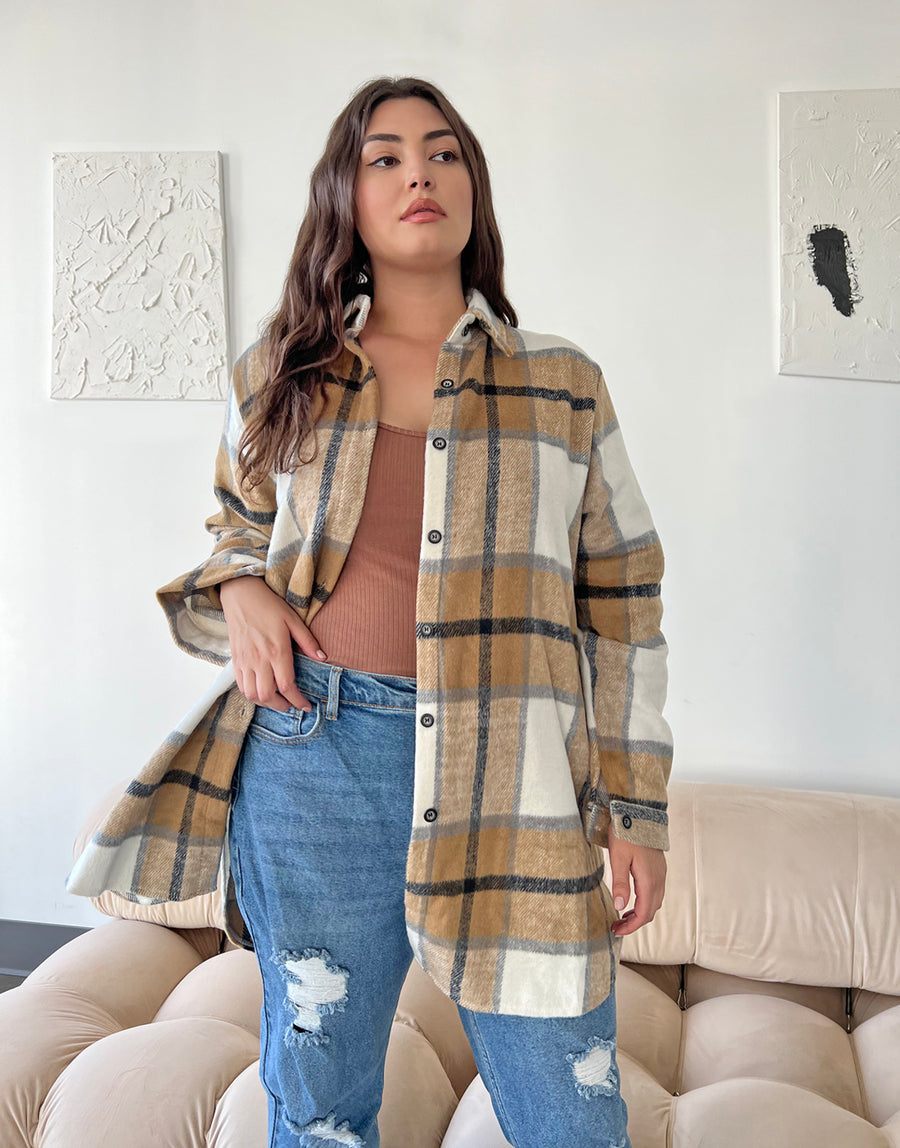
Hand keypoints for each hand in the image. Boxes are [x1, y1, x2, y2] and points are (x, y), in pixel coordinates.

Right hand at [219, 576, 325, 712]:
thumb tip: (323, 658)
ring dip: (266, 703)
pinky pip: (241, 686)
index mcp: (276, 650)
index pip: (287, 685)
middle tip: (292, 705)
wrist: (240, 594)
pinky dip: (251, 695)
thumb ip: (308, 641)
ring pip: (252, 695)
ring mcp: (245, 661)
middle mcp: (259, 659)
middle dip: (282, 706)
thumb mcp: (293, 619)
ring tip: (278, 700)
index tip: (306, 706)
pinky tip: (261, 691)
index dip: (298, 700)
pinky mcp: (235, 660)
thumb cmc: (268, 605)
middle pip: (268, 696)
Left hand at [608, 823, 666, 937]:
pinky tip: (632, 898)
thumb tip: (620, 907)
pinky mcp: (658, 868)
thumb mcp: (617, 857)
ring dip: (640, 912)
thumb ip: (620, 882)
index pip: (644, 913)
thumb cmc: (626, 833)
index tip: (617, 930)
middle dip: (635, 923)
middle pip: (651, 911)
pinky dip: (645, 901)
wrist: (639, 812)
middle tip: (617, 926)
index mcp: (649, 880)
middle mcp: (658, 879)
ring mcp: (660, 873)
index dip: (631, 926)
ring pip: (654, 902)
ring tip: (623, 916)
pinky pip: (655, 891)